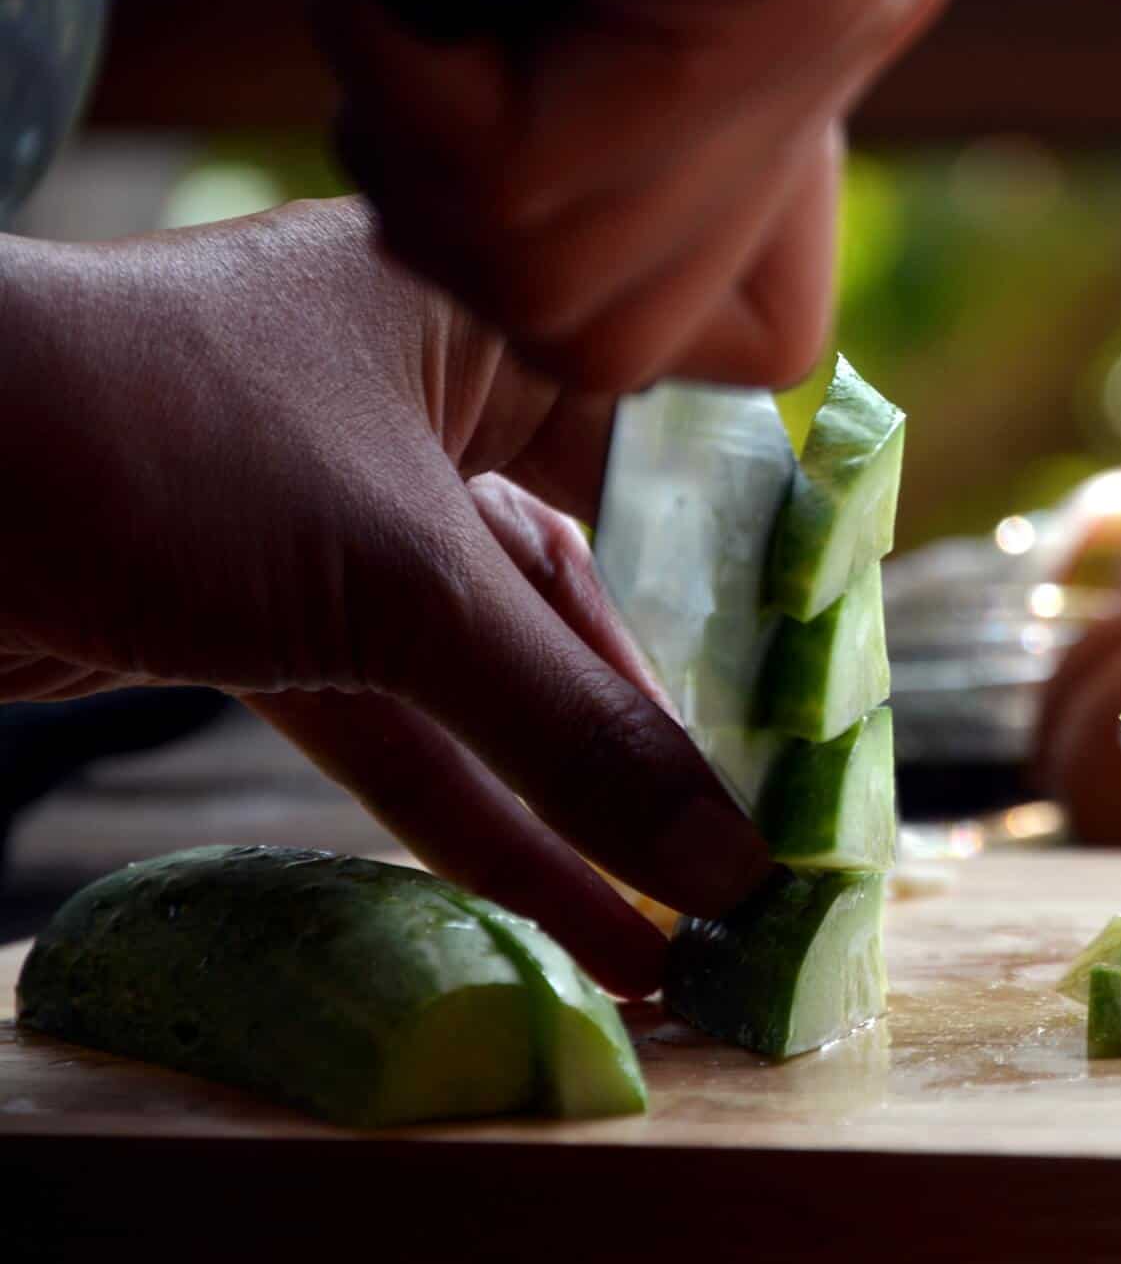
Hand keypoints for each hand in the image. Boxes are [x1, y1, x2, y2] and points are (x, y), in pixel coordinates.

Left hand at [0, 199, 773, 995]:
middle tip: (753, 873)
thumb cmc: (165, 444)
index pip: (663, 471)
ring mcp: (337, 516)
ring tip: (681, 940)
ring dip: (574, 806)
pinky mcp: (260, 612)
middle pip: (581, 596)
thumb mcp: (405, 584)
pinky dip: (472, 813)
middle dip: (657, 743)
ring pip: (492, 674)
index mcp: (484, 323)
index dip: (744, 606)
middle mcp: (423, 407)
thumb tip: (732, 865)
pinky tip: (568, 912)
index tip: (813, 728)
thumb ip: (574, 727)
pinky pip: (402, 721)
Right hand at [311, 0, 957, 392]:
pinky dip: (384, 27)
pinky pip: (531, 155)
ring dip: (402, 93)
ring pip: (558, 271)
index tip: (467, 73)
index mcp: (818, 8)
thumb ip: (621, 154)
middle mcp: (863, 0)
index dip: (543, 261)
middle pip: (624, 335)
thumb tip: (689, 362)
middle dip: (451, 192)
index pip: (745, 340)